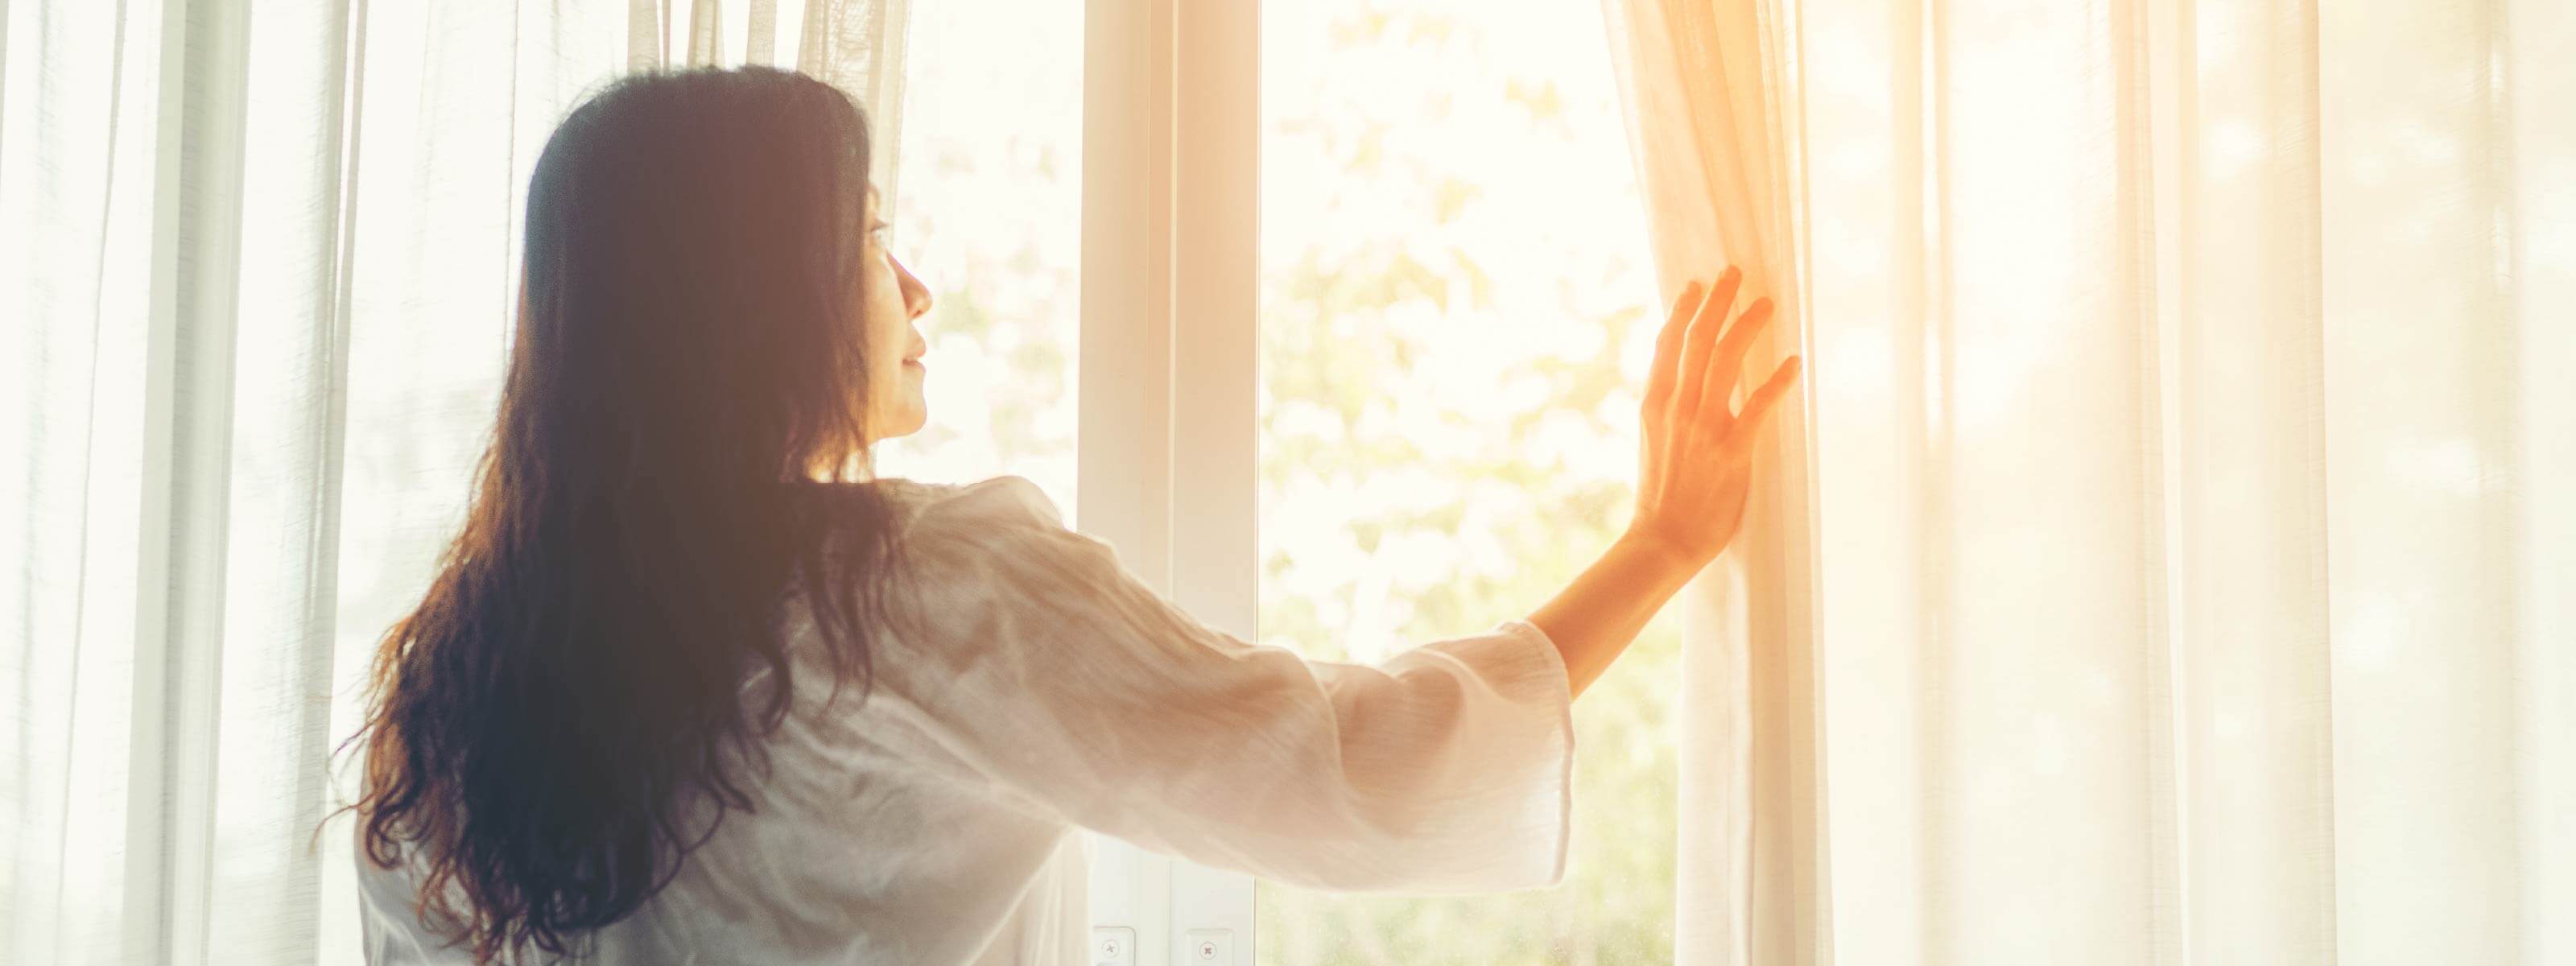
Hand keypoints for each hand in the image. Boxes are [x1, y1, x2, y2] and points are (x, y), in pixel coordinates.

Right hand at [1626, 265, 1801, 568]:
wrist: (1664, 539)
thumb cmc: (1661, 495)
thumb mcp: (1652, 441)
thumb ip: (1667, 408)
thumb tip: (1685, 382)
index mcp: (1654, 404)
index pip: (1668, 344)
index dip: (1684, 310)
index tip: (1697, 284)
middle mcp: (1677, 408)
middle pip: (1698, 341)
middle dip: (1718, 302)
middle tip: (1735, 273)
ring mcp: (1704, 428)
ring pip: (1726, 361)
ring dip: (1748, 327)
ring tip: (1766, 304)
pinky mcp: (1732, 450)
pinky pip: (1758, 406)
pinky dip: (1777, 381)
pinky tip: (1793, 363)